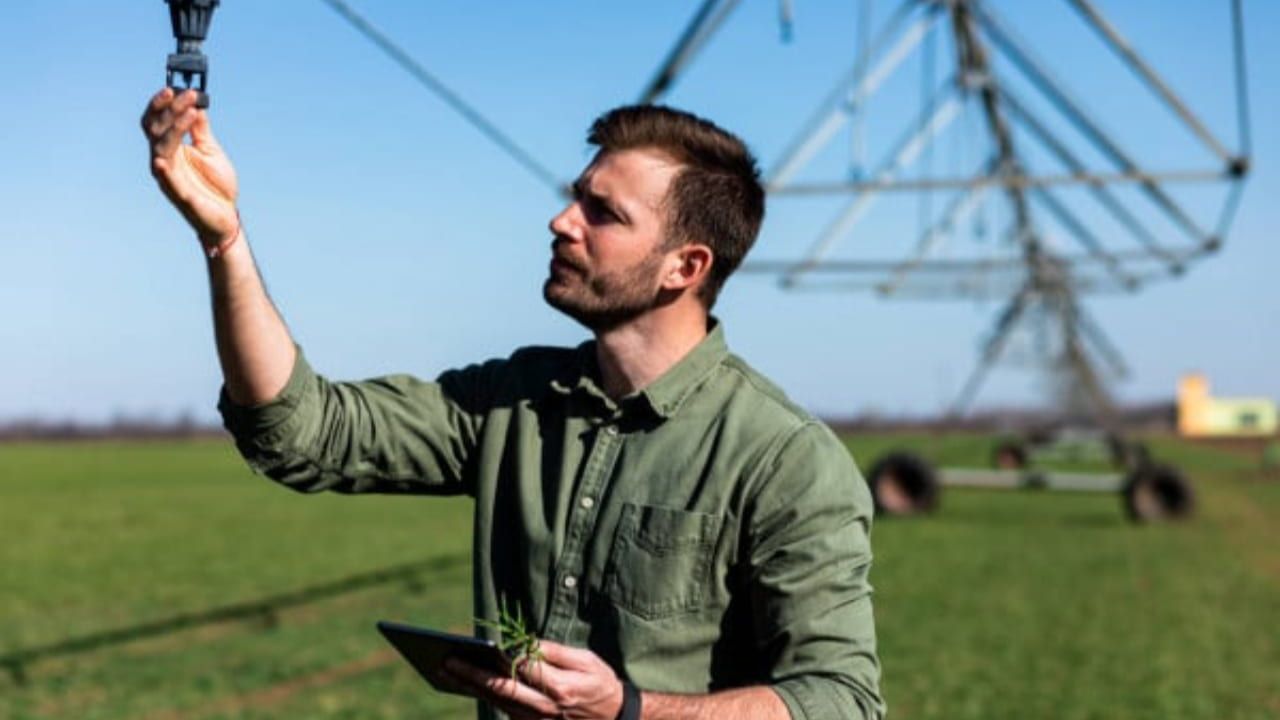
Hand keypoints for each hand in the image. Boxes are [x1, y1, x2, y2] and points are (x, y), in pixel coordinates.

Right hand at [140, 87, 239, 247]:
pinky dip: (164, 171)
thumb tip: (197, 103)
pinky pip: (168, 182)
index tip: (176, 88)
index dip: (161, 104)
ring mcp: (170, 178)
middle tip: (189, 95)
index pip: (156, 121)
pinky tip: (161, 160)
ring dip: (174, 128)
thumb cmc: (215, 184)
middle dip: (170, 110)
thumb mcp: (210, 150)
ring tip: (192, 112)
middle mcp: (165, 160)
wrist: (227, 215)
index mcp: (171, 148)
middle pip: (155, 130)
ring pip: (161, 148)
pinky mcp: (180, 196)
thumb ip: (200, 129)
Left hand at [443, 640, 624, 719]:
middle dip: (471, 675)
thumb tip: (525, 645)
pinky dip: (486, 696)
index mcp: (560, 688)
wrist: (615, 718)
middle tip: (447, 660)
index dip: (497, 659)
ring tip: (448, 670)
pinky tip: (468, 683)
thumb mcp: (586, 660)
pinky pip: (505, 711)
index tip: (478, 647)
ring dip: (472, 687)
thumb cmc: (600, 683)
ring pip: (498, 703)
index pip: (520, 671)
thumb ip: (555, 652)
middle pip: (501, 690)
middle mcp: (545, 709)